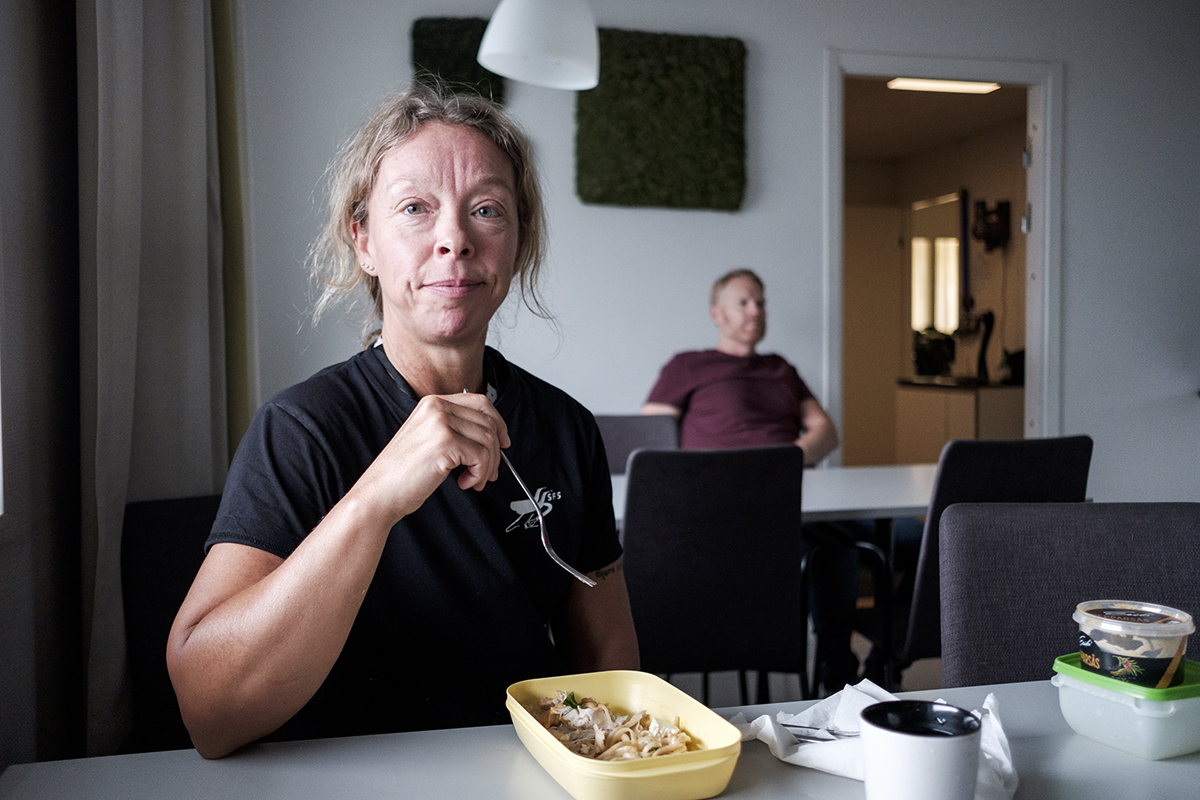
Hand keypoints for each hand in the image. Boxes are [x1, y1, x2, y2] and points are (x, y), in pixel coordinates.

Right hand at [351, 391, 510, 523]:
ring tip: (473, 480)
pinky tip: (465, 482)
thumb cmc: (402, 474)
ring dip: (487, 466)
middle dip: (496, 451)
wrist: (379, 493)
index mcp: (432, 403)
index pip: (480, 402)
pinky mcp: (445, 442)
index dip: (498, 423)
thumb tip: (492, 437)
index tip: (503, 442)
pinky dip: (480, 473)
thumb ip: (455, 430)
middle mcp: (437, 407)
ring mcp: (440, 423)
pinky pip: (482, 456)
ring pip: (488, 440)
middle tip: (488, 472)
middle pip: (488, 422)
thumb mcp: (429, 440)